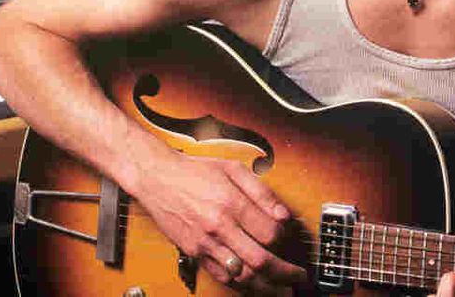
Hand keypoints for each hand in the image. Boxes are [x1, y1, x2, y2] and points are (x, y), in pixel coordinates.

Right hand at [134, 152, 307, 293]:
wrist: (156, 179)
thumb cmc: (195, 171)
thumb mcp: (233, 169)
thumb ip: (261, 192)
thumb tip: (283, 215)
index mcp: (231, 203)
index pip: (269, 232)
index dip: (286, 239)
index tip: (291, 239)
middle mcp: (218, 226)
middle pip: (260, 260)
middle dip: (284, 273)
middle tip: (298, 276)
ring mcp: (205, 243)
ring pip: (241, 275)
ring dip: (266, 287)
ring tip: (282, 290)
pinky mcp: (194, 253)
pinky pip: (221, 277)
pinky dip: (241, 286)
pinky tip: (254, 287)